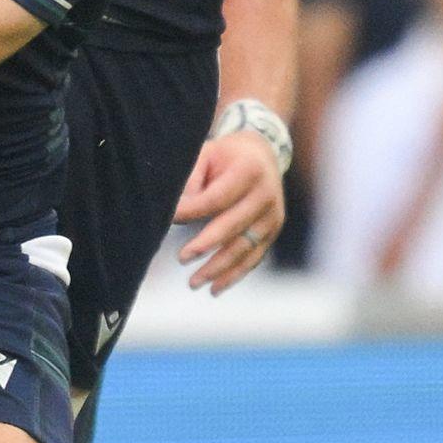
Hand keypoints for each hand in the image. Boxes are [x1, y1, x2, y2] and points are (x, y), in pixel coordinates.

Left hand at [174, 129, 285, 292]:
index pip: (216, 198)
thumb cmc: (224, 156)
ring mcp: (273, 216)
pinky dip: (234, 274)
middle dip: (205, 245)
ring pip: (244, 247)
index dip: (192, 211)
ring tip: (193, 282)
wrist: (262, 155)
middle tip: (181, 258)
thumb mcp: (206, 155)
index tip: (169, 220)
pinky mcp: (273, 231)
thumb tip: (176, 212)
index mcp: (249, 171)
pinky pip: (253, 257)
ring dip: (218, 268)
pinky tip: (215, 288)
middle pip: (232, 226)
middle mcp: (266, 195)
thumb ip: (191, 180)